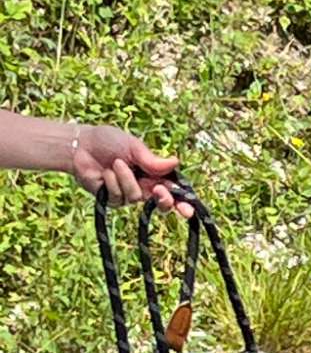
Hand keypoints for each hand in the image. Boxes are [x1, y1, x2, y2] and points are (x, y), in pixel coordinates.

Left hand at [72, 124, 193, 216]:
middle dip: (163, 200)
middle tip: (158, 190)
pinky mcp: (113, 201)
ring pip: (137, 197)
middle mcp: (144, 187)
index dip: (182, 202)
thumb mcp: (133, 147)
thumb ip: (153, 160)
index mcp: (153, 174)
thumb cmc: (108, 142)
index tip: (188, 210)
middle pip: (161, 204)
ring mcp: (128, 196)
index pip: (172, 191)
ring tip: (115, 163)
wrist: (80, 147)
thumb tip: (176, 162)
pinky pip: (119, 197)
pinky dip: (113, 182)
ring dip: (126, 178)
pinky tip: (105, 173)